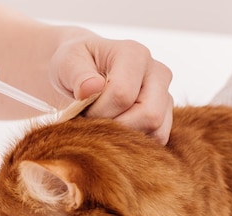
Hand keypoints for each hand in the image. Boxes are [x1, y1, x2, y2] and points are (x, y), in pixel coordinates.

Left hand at [49, 33, 173, 143]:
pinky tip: (116, 134)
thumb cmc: (73, 66)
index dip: (98, 112)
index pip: (122, 94)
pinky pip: (158, 140)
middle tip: (93, 123)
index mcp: (134, 54)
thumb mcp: (66, 63)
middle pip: (149, 115)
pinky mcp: (165, 116)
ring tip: (104, 126)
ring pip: (158, 131)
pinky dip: (136, 144)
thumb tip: (92, 88)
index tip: (81, 111)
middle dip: (116, 128)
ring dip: (126, 138)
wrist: (80, 73)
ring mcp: (165, 95)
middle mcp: (157, 72)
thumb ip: (76, 73)